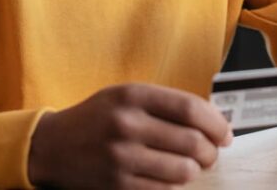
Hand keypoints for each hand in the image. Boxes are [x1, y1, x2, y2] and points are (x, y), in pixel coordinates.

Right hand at [27, 83, 231, 188]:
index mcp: (133, 95)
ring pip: (183, 170)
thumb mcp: (126, 95)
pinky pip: (165, 189)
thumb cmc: (97, 118)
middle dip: (211, 150)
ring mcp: (122, 157)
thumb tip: (212, 119)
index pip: (190, 108)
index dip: (216, 122)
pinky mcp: (117, 185)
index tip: (225, 132)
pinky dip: (176, 185)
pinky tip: (171, 177)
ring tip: (192, 165)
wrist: (52, 146)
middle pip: (192, 141)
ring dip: (195, 170)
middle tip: (212, 152)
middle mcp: (127, 124)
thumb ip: (164, 103)